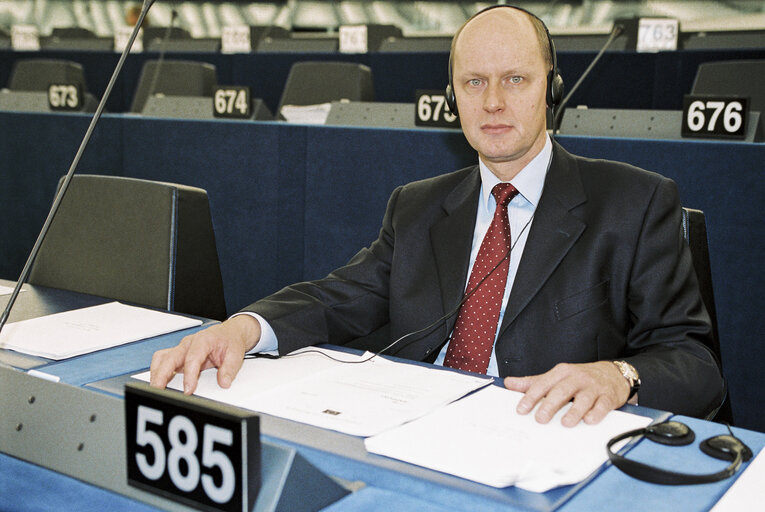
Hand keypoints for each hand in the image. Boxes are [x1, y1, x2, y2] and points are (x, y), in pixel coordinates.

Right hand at [149, 315, 261, 394]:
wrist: (229, 333)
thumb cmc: (230, 341)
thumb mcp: (236, 354)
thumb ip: (229, 369)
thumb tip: (223, 383)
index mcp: (203, 340)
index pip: (192, 358)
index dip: (189, 376)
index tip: (188, 390)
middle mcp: (189, 343)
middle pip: (170, 358)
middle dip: (162, 375)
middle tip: (160, 390)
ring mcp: (182, 348)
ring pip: (162, 358)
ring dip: (157, 373)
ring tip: (157, 388)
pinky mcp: (178, 354)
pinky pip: (163, 360)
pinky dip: (158, 371)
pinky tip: (159, 382)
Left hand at [503, 361, 630, 426]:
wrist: (612, 373)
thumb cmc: (579, 378)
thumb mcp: (556, 376)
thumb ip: (533, 382)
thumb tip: (509, 383)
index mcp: (562, 372)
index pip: (543, 384)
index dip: (531, 396)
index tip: (521, 409)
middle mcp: (577, 378)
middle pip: (562, 391)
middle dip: (550, 405)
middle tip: (540, 419)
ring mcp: (593, 387)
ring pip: (583, 399)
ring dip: (574, 412)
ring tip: (565, 423)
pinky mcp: (608, 397)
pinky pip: (602, 405)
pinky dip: (596, 413)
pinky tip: (589, 420)